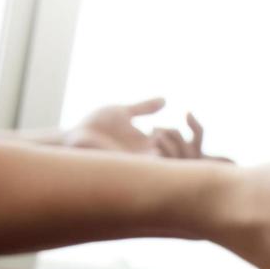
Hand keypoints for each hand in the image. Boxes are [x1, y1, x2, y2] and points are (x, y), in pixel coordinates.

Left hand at [64, 98, 215, 159]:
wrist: (75, 136)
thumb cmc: (95, 125)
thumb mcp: (124, 111)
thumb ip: (144, 107)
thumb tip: (165, 100)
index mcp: (151, 143)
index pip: (184, 142)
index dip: (194, 130)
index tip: (188, 114)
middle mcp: (151, 156)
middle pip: (186, 156)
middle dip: (183, 140)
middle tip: (161, 127)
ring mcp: (144, 163)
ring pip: (175, 164)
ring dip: (173, 146)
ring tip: (155, 133)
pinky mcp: (135, 167)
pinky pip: (159, 168)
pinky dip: (163, 154)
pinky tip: (153, 139)